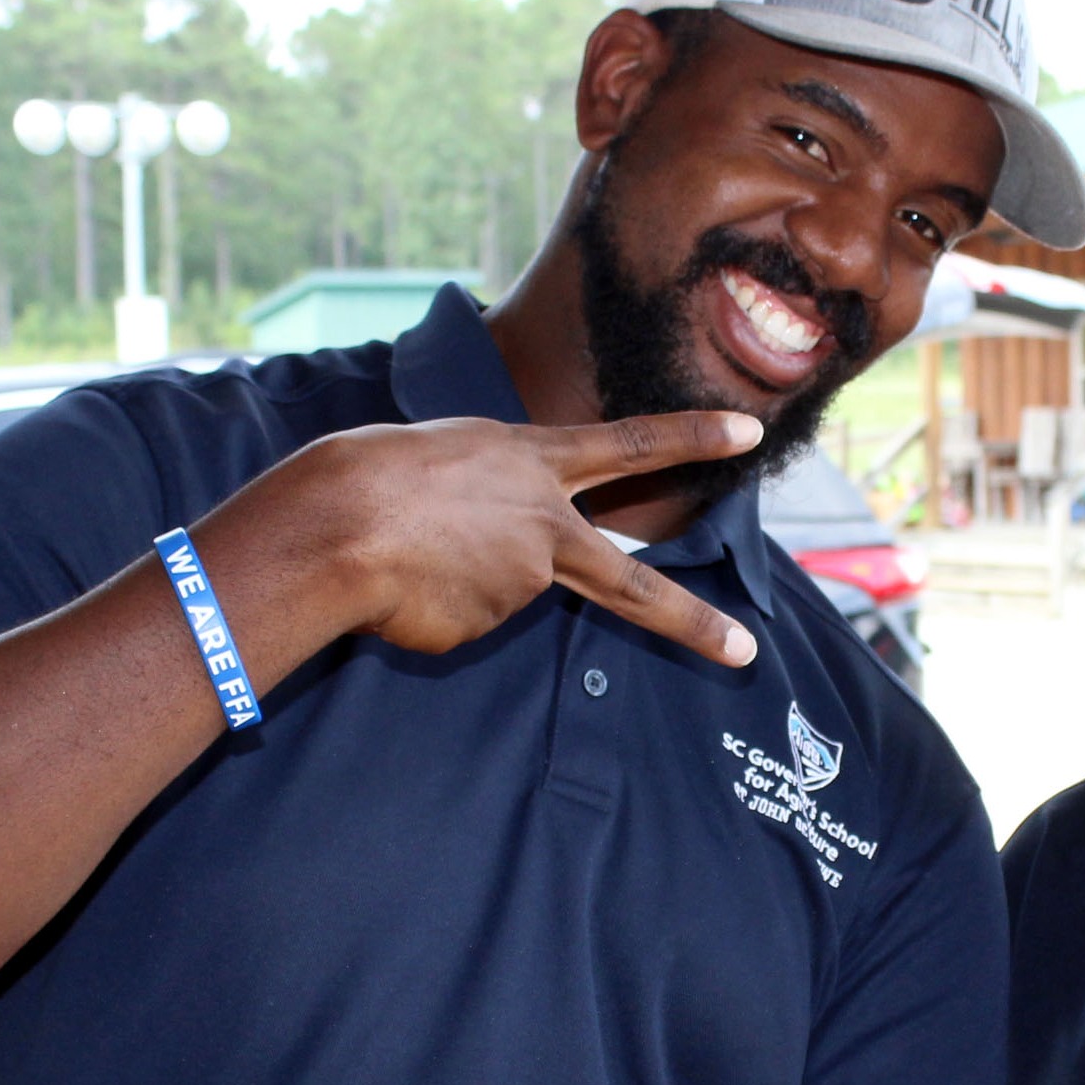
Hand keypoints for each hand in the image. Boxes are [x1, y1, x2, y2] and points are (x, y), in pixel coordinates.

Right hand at [276, 410, 765, 666]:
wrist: (336, 525)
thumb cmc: (365, 476)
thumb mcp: (440, 454)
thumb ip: (486, 490)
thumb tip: (489, 545)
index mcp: (531, 458)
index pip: (631, 443)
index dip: (692, 438)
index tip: (749, 433)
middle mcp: (543, 521)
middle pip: (633, 584)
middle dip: (693, 622)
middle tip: (745, 650)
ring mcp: (523, 579)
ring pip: (501, 591)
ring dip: (456, 582)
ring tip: (402, 554)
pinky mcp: (491, 622)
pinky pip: (465, 618)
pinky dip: (433, 609)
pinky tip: (402, 586)